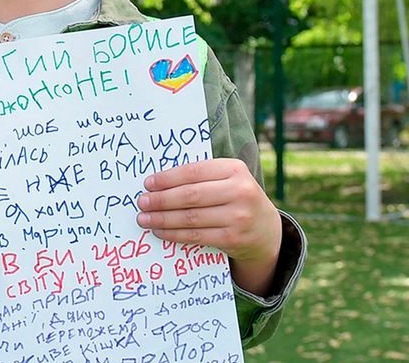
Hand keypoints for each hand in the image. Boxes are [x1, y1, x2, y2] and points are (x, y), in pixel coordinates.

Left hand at [136, 158, 281, 294]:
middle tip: (142, 202)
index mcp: (235, 169)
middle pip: (191, 195)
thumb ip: (202, 176)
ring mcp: (238, 217)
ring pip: (191, 218)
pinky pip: (196, 236)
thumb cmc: (236, 198)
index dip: (168, 178)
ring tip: (144, 218)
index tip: (148, 183)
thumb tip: (158, 182)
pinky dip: (174, 234)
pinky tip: (160, 231)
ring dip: (163, 219)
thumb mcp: (228, 179)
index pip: (194, 172)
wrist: (265, 229)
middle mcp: (240, 191)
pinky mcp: (233, 239)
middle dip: (162, 200)